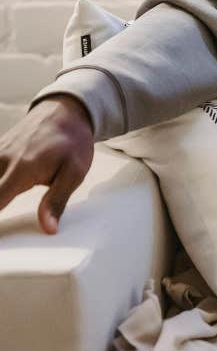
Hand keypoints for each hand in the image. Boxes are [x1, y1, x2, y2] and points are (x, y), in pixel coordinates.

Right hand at [0, 95, 94, 233]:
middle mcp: (1, 161)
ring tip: (6, 202)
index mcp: (22, 169)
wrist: (65, 111)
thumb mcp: (75, 172)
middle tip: (6, 235)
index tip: (0, 238)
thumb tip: (48, 228)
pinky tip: (4, 189)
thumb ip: (57, 201)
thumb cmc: (72, 142)